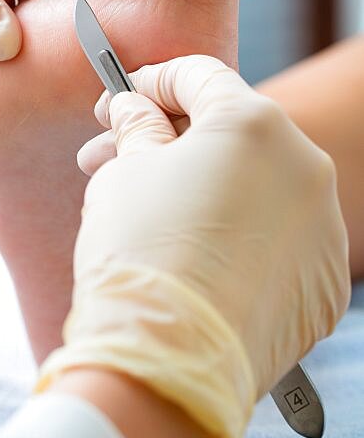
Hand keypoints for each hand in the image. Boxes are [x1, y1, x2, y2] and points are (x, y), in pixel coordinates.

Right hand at [39, 55, 350, 437]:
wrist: (169, 361)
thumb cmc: (140, 252)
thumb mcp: (124, 171)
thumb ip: (136, 127)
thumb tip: (133, 110)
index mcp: (254, 124)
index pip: (199, 76)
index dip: (150, 82)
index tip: (119, 100)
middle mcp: (305, 165)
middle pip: (231, 133)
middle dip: (169, 140)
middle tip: (113, 155)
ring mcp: (323, 226)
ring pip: (256, 187)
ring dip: (203, 187)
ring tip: (145, 208)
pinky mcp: (325, 282)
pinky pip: (275, 240)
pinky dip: (237, 236)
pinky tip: (189, 253)